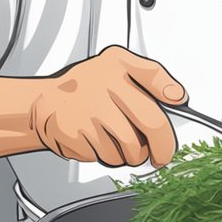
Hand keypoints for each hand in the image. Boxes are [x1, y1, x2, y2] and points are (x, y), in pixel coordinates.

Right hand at [28, 45, 187, 168]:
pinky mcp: (74, 136)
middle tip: (159, 156)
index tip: (172, 137)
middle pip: (150, 127)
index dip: (169, 123)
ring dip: (129, 154)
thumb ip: (153, 75)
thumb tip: (178, 95)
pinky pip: (104, 157)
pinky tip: (97, 141)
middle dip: (161, 149)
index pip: (155, 86)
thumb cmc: (85, 86)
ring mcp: (88, 114)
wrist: (43, 103)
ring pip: (129, 150)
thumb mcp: (118, 64)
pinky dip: (105, 156)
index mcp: (117, 69)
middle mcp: (102, 90)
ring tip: (117, 139)